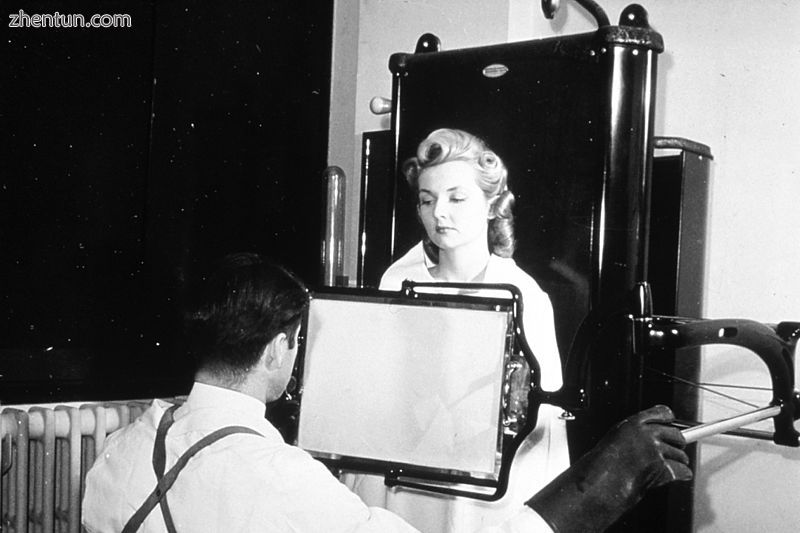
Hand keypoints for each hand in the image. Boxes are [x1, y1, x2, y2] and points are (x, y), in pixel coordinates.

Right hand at [526, 405, 691, 532]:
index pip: (661, 413)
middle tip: (674, 450)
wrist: (603, 480)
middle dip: (678, 444)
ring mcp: (656, 451)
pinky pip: (683, 470)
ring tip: (666, 467)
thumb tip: (654, 434)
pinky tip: (674, 476)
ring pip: (681, 455)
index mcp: (634, 423)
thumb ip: (636, 432)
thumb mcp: (617, 436)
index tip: (671, 422)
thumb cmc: (604, 463)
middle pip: (677, 434)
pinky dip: (681, 475)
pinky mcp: (663, 467)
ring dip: (678, 462)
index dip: (669, 419)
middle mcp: (648, 434)